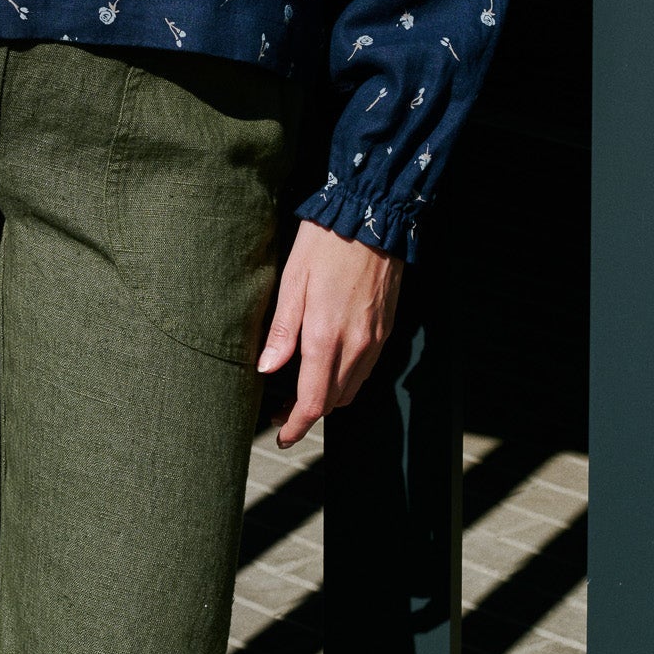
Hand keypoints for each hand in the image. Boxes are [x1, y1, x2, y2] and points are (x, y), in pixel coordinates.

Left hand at [256, 218, 402, 447]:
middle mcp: (356, 346)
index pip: (314, 402)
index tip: (281, 435)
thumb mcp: (293, 280)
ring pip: (351, 389)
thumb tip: (267, 370)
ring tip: (303, 390)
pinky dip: (346, 379)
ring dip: (328, 398)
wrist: (371, 218)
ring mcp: (374, 340)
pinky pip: (365, 369)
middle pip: (333, 401)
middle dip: (308, 413)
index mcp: (326, 336)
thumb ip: (282, 331)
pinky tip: (329, 365)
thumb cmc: (325, 244)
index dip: (296, 426)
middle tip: (283, 410)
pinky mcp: (386, 330)